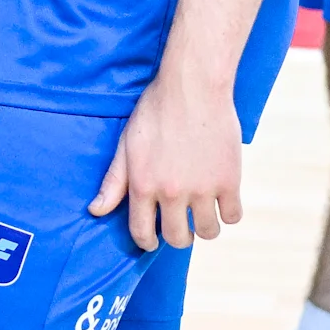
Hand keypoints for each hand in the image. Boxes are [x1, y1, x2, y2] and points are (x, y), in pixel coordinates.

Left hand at [91, 72, 241, 251]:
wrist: (193, 87)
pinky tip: (223, 202)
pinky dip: (229, 213)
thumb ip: (114, 182)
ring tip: (203, 217)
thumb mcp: (127, 144)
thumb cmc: (156, 110)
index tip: (152, 242)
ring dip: (204, 229)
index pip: (142, 233)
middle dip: (178, 237)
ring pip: (207, 231)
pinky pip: (233, 215)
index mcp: (143, 186)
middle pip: (177, 237)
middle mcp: (171, 193)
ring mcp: (202, 189)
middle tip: (181, 228)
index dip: (147, 242)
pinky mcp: (229, 180)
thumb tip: (96, 211)